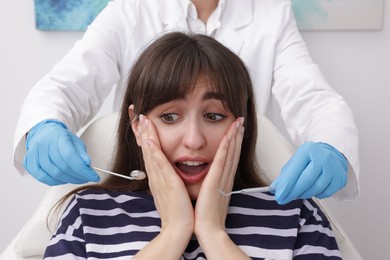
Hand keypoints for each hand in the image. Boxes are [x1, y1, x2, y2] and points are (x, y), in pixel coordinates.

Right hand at [23, 120, 99, 184]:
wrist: (44, 133)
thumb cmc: (62, 139)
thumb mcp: (76, 142)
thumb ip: (82, 154)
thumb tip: (87, 166)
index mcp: (57, 136)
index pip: (70, 156)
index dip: (83, 169)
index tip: (94, 176)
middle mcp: (43, 144)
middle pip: (62, 166)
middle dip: (78, 176)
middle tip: (87, 178)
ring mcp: (33, 153)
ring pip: (54, 174)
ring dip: (69, 180)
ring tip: (78, 178)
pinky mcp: (28, 162)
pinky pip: (43, 178)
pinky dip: (56, 181)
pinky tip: (64, 179)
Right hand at [137, 115, 193, 233]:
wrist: (178, 229)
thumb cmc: (178, 212)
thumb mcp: (171, 192)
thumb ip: (169, 181)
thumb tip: (170, 174)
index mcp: (158, 178)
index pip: (151, 154)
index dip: (146, 139)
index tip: (145, 125)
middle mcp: (156, 177)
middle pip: (147, 150)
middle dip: (143, 132)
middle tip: (139, 116)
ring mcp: (160, 179)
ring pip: (151, 153)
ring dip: (147, 136)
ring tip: (144, 121)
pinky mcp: (168, 183)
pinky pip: (160, 164)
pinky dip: (154, 151)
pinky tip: (150, 140)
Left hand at [194, 118, 247, 258]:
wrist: (207, 229)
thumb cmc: (206, 216)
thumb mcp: (211, 197)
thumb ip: (212, 187)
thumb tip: (210, 181)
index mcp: (223, 181)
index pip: (230, 158)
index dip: (234, 143)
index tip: (236, 130)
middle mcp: (225, 177)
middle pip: (233, 152)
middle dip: (237, 136)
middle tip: (241, 121)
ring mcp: (222, 178)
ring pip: (230, 153)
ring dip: (234, 137)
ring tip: (238, 123)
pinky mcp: (216, 180)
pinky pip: (222, 160)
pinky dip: (227, 147)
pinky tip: (229, 136)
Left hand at [271, 142, 347, 203]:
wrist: (329, 153)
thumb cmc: (309, 159)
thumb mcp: (294, 163)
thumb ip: (284, 176)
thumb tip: (274, 189)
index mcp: (307, 150)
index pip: (295, 170)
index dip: (286, 185)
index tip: (279, 196)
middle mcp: (322, 156)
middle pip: (307, 179)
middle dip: (294, 192)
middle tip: (285, 199)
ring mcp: (334, 166)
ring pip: (317, 187)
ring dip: (305, 194)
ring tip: (299, 193)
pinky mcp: (341, 177)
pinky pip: (327, 192)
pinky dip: (317, 195)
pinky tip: (312, 190)